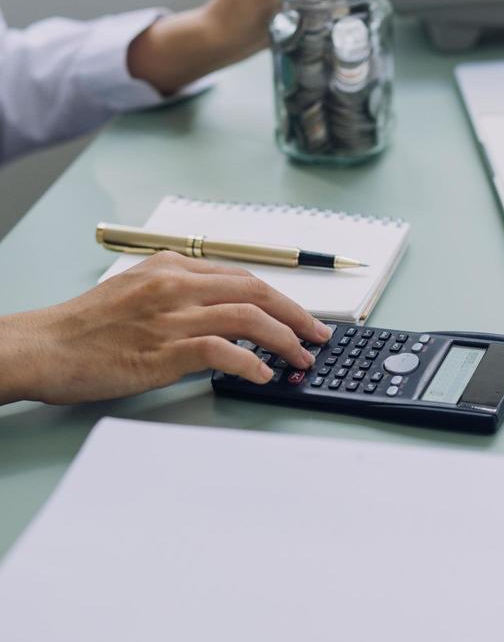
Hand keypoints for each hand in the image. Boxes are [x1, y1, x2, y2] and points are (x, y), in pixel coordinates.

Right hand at [0, 252, 331, 405]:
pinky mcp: (164, 350)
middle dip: (296, 314)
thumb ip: (181, 296)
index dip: (281, 297)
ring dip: (284, 339)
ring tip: (301, 357)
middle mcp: (177, 284)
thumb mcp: (137, 292)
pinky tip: (262, 375)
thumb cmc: (87, 326)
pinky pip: (223, 351)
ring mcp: (172, 315)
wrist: (46, 346)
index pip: (244, 276)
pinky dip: (251, 362)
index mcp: (173, 266)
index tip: (301, 315)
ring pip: (248, 317)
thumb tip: (226, 317)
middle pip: (256, 290)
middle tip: (319, 335)